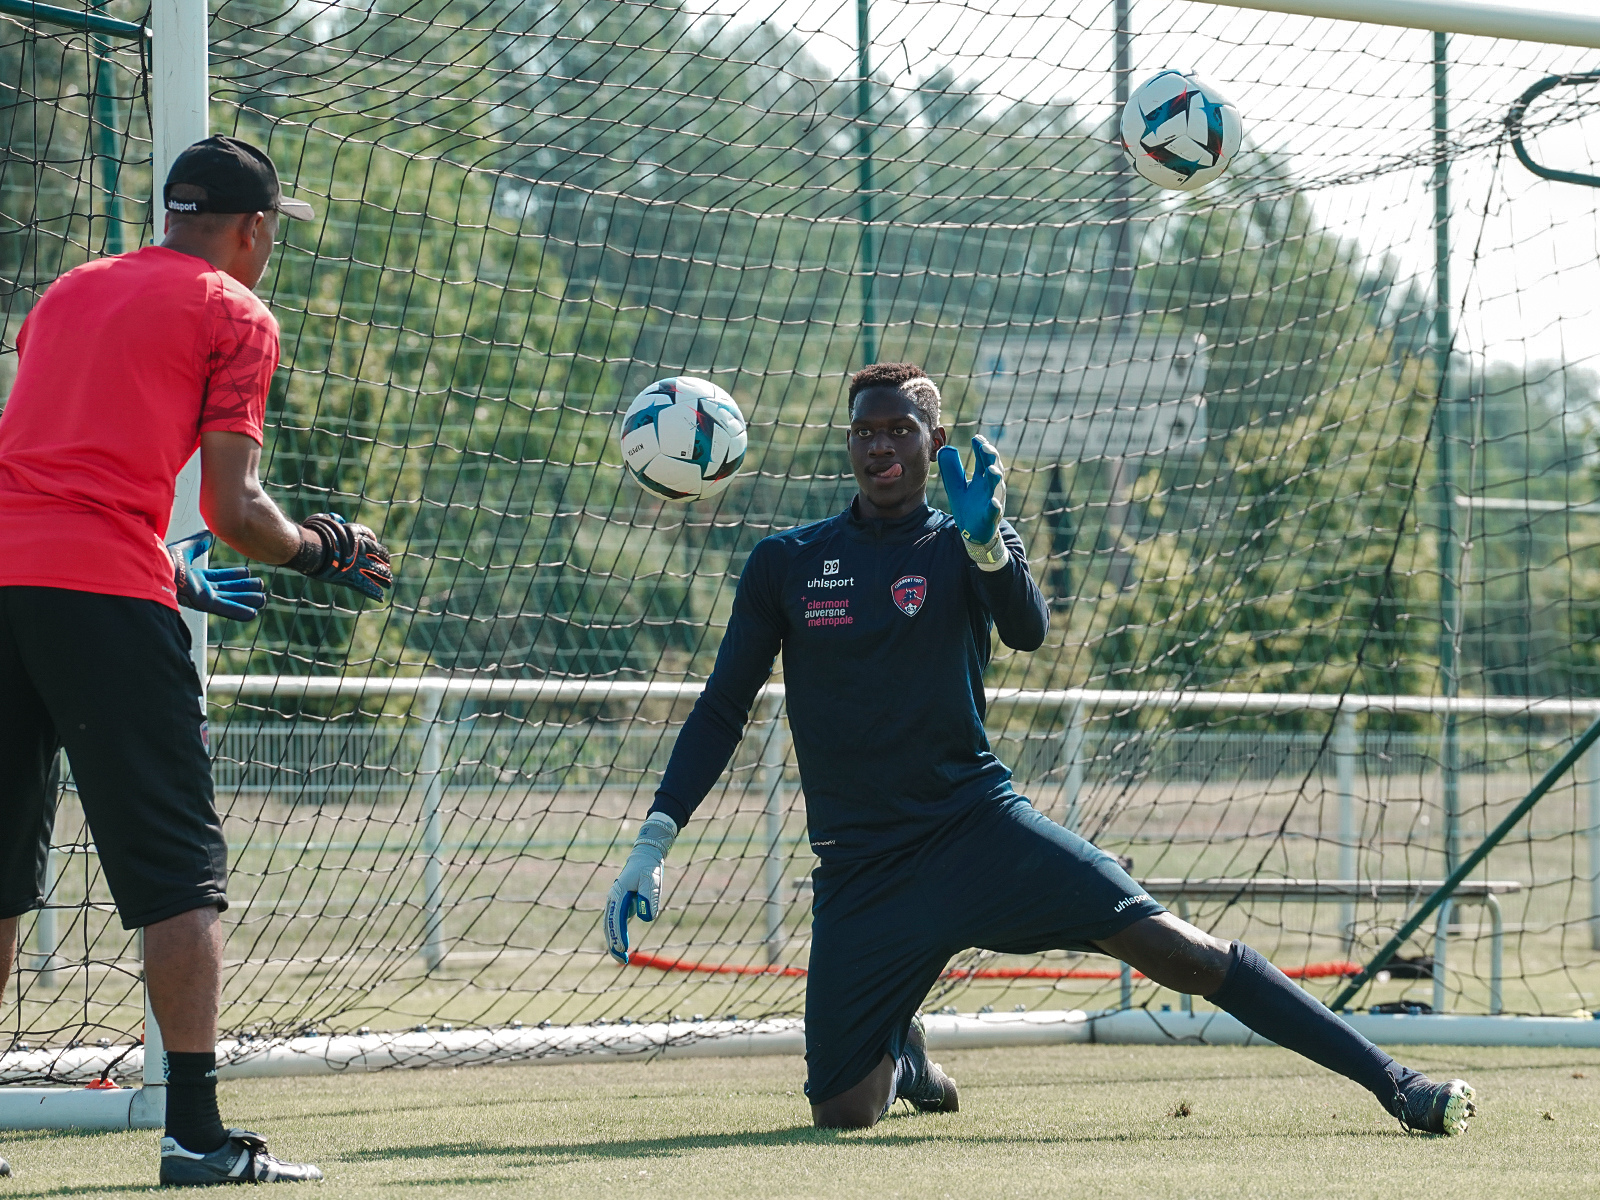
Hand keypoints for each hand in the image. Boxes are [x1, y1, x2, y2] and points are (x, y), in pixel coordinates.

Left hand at [168, 530, 266, 620]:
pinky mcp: (202, 602)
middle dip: (243, 589)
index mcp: (193, 577)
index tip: (247, 572)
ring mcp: (201, 597)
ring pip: (229, 600)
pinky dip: (238, 611)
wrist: (154, 567)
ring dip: (245, 601)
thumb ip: (198, 543)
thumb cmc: (164, 559)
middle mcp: (198, 589)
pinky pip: (224, 608)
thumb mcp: (185, 548)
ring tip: (262, 599)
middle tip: (260, 586)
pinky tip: (252, 613)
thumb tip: (208, 534)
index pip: (218, 577)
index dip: (233, 575)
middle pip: (226, 590)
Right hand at [297, 513, 392, 599]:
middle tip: (387, 568)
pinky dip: (373, 592)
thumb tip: (334, 520)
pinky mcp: (350, 578)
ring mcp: (357, 565)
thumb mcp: (328, 522)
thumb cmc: (317, 533)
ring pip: (376, 572)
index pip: (372, 542)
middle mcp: (361, 551)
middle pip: (378, 557)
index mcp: (356, 536)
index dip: (378, 548)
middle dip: (384, 564)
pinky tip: (380, 597)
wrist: (314, 548)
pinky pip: (365, 586)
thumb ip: (333, 523)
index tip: (381, 552)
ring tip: (388, 583)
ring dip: (384, 578)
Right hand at [604, 812, 678, 963]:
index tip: (622, 947)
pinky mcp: (622, 905)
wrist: (645, 857)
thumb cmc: (648, 868)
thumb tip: (646, 918)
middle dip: (613, 942)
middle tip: (621, 959)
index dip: (618, 933)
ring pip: (610, 925)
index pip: (616, 917)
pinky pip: (616, 923)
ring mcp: (616, 902)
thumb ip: (649, 898)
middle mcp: (614, 899)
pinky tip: (621, 946)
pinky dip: (617, 935)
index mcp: (619, 893)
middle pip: (609, 924)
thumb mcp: (652, 880)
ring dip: (614, 942)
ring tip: (620, 958)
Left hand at [937, 435, 1008, 567]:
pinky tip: (993, 502)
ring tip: (991, 469)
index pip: (984, 459)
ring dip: (996, 478)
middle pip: (994, 468)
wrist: (973, 532)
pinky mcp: (990, 517)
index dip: (982, 448)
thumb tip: (945, 449)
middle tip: (985, 446)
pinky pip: (994, 511)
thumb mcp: (956, 486)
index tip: (976, 437)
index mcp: (983, 479)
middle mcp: (990, 488)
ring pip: (997, 488)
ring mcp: (992, 501)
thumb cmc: (968, 506)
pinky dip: (995, 506)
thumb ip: (952, 470)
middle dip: (991, 457)